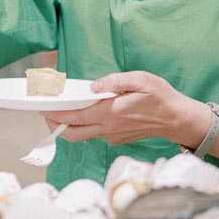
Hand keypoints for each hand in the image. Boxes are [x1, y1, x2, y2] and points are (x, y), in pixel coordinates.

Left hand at [42, 71, 202, 146]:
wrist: (176, 118)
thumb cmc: (160, 97)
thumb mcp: (140, 80)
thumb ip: (115, 81)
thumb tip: (93, 87)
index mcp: (110, 113)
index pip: (75, 117)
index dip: (56, 115)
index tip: (43, 109)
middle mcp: (108, 128)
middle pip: (73, 133)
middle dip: (56, 125)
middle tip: (46, 115)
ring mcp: (112, 136)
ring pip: (82, 136)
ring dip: (68, 128)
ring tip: (60, 115)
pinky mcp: (117, 139)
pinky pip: (95, 135)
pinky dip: (84, 128)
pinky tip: (84, 116)